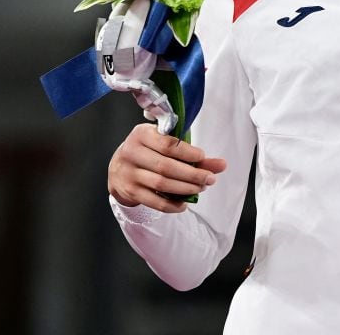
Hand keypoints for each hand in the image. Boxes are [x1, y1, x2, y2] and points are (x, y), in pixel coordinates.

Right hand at [108, 123, 226, 213]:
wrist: (118, 168)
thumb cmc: (148, 151)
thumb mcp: (164, 144)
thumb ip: (192, 153)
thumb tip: (221, 165)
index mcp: (142, 134)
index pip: (167, 144)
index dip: (187, 152)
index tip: (203, 157)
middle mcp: (132, 152)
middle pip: (166, 166)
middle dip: (192, 174)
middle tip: (209, 178)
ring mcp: (129, 173)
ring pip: (161, 184)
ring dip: (185, 188)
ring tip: (200, 188)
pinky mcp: (130, 191)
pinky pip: (154, 201)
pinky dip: (172, 204)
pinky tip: (185, 203)